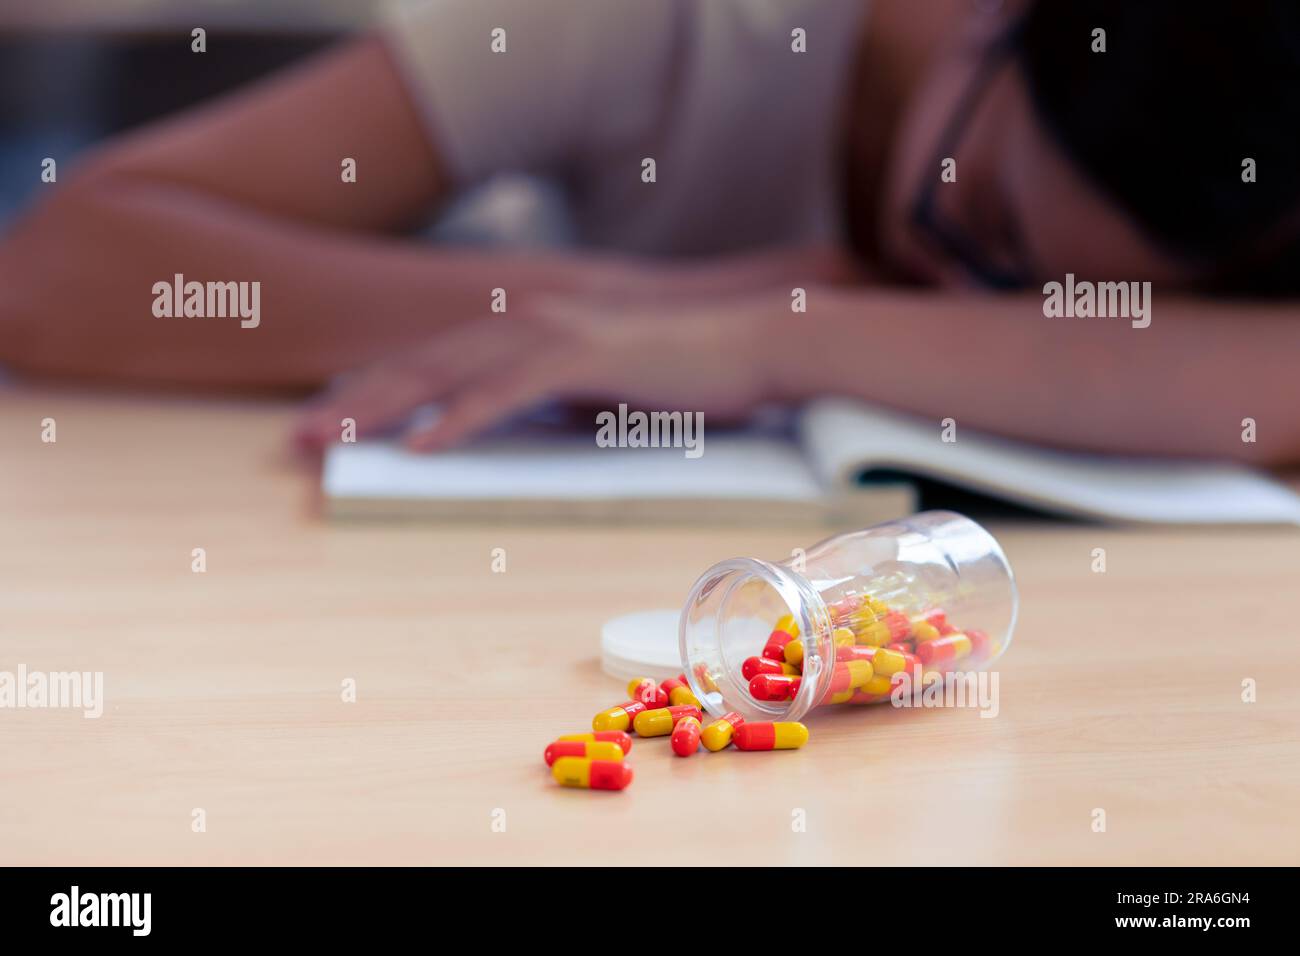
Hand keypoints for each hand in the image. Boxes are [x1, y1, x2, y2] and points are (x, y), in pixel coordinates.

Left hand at [293, 292, 789, 450]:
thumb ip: (550, 397)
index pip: (432, 363)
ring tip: (332, 441)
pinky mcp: (585, 356)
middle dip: (353, 402)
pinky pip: (508, 391)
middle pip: (420, 363)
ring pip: (447, 372)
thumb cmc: (679, 372)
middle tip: (297, 440)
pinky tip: (421, 446)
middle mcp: (527, 320)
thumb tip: (515, 424)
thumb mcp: (598, 388)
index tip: (326, 426)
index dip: (372, 392)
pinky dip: (460, 418)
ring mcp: (554, 334)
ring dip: (384, 407)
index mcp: (525, 330)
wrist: (751, 345)